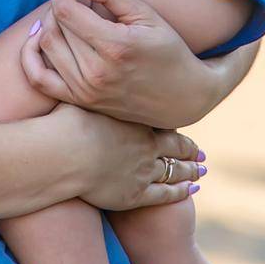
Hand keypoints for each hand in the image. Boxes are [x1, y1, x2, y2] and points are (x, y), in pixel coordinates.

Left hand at [21, 0, 259, 127]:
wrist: (182, 98)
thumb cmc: (168, 50)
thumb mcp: (146, 14)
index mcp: (115, 46)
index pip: (66, 9)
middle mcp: (95, 72)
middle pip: (55, 24)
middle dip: (60, 0)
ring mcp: (85, 91)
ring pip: (45, 45)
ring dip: (49, 22)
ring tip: (68, 13)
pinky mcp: (79, 102)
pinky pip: (38, 78)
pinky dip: (30, 55)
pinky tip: (40, 37)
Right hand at [45, 102, 202, 211]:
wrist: (63, 153)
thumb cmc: (65, 122)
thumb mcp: (78, 95)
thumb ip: (87, 87)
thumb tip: (82, 67)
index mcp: (134, 121)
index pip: (161, 121)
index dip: (173, 124)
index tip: (181, 122)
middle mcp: (145, 145)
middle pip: (174, 145)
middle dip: (189, 148)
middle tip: (201, 150)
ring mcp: (143, 171)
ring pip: (174, 170)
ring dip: (189, 169)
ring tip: (201, 169)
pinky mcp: (135, 195)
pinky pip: (165, 194)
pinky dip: (181, 191)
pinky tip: (191, 189)